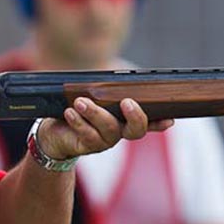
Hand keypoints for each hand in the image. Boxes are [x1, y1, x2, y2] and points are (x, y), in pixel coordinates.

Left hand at [37, 97, 173, 159]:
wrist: (54, 134)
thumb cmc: (78, 109)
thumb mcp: (92, 97)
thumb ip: (105, 89)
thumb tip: (111, 77)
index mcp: (125, 119)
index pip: (149, 121)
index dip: (160, 122)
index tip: (169, 119)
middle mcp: (119, 132)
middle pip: (136, 130)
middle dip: (135, 116)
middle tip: (126, 102)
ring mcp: (104, 141)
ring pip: (109, 130)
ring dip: (96, 113)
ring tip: (81, 101)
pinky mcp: (87, 145)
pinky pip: (87, 135)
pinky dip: (78, 122)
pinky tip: (71, 112)